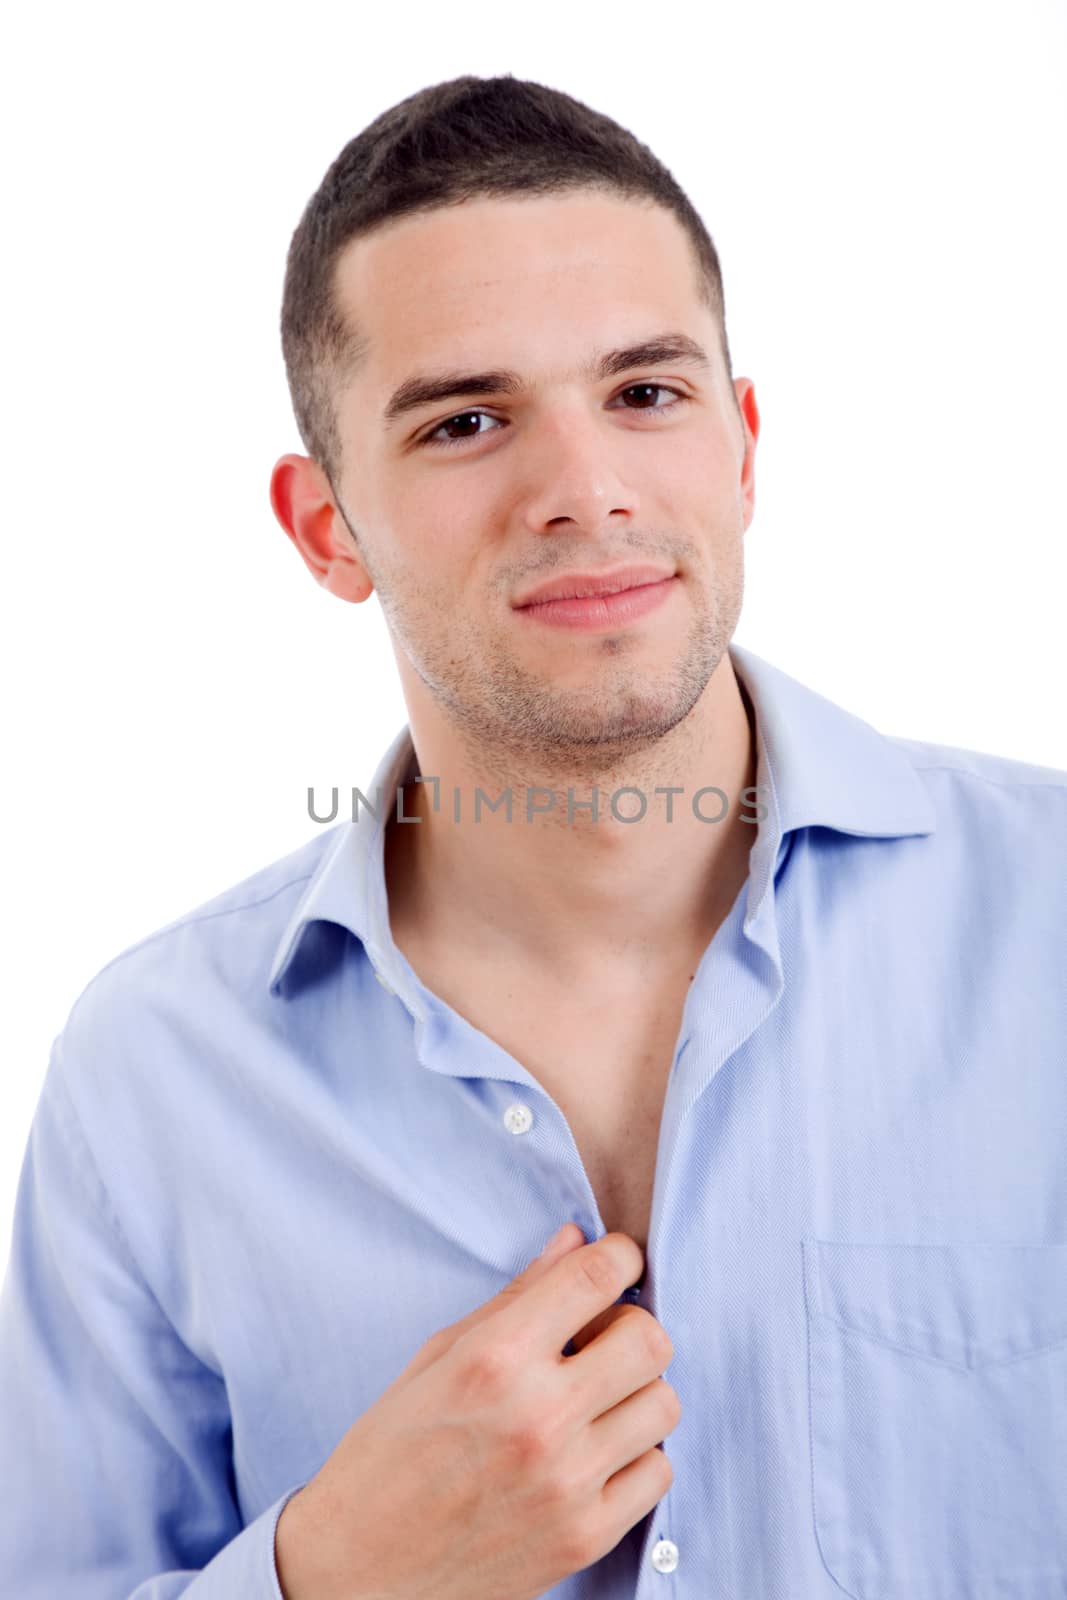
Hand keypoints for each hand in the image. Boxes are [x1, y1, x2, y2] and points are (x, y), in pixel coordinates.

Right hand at [275, 1223, 678, 1599]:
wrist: (359, 1570)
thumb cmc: (388, 1455)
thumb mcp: (437, 1357)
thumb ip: (515, 1297)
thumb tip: (574, 1241)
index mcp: (495, 1360)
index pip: (596, 1279)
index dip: (619, 1256)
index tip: (619, 1259)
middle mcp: (539, 1417)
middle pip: (649, 1340)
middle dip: (631, 1325)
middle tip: (601, 1336)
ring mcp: (568, 1482)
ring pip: (664, 1403)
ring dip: (637, 1390)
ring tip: (596, 1398)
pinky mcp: (585, 1536)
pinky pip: (658, 1471)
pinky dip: (637, 1453)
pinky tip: (596, 1450)